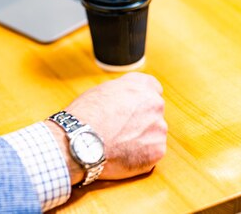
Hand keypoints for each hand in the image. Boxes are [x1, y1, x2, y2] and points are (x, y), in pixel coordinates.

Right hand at [44, 72, 166, 184]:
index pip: (153, 87)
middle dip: (141, 119)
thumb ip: (121, 93)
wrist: (82, 142)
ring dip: (141, 138)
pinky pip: (152, 152)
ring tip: (118, 143)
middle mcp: (154, 104)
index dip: (141, 98)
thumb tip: (123, 99)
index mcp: (141, 86)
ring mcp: (158, 128)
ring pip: (153, 133)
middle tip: (122, 128)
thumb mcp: (102, 90)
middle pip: (153, 111)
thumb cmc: (86, 115)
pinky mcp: (157, 150)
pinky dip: (140, 155)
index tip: (133, 107)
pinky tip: (122, 155)